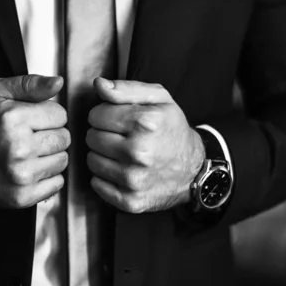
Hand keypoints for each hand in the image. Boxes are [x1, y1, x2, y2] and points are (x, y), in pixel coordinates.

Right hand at [0, 75, 69, 208]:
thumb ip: (30, 84)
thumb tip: (58, 83)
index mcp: (12, 119)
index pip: (60, 115)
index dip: (48, 115)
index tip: (34, 119)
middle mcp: (18, 148)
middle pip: (64, 138)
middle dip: (50, 135)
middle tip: (30, 137)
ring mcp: (21, 174)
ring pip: (63, 160)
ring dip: (50, 156)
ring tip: (29, 154)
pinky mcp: (23, 196)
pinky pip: (57, 183)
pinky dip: (47, 177)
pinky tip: (29, 170)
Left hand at [86, 78, 204, 213]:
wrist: (194, 170)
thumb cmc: (172, 130)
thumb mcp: (159, 99)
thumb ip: (126, 88)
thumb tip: (98, 84)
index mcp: (145, 123)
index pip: (95, 115)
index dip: (105, 115)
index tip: (118, 120)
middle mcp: (139, 152)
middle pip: (91, 138)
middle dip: (102, 134)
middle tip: (120, 137)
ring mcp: (134, 179)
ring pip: (91, 161)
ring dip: (102, 156)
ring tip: (121, 153)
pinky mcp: (130, 200)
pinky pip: (97, 184)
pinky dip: (105, 177)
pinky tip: (121, 171)